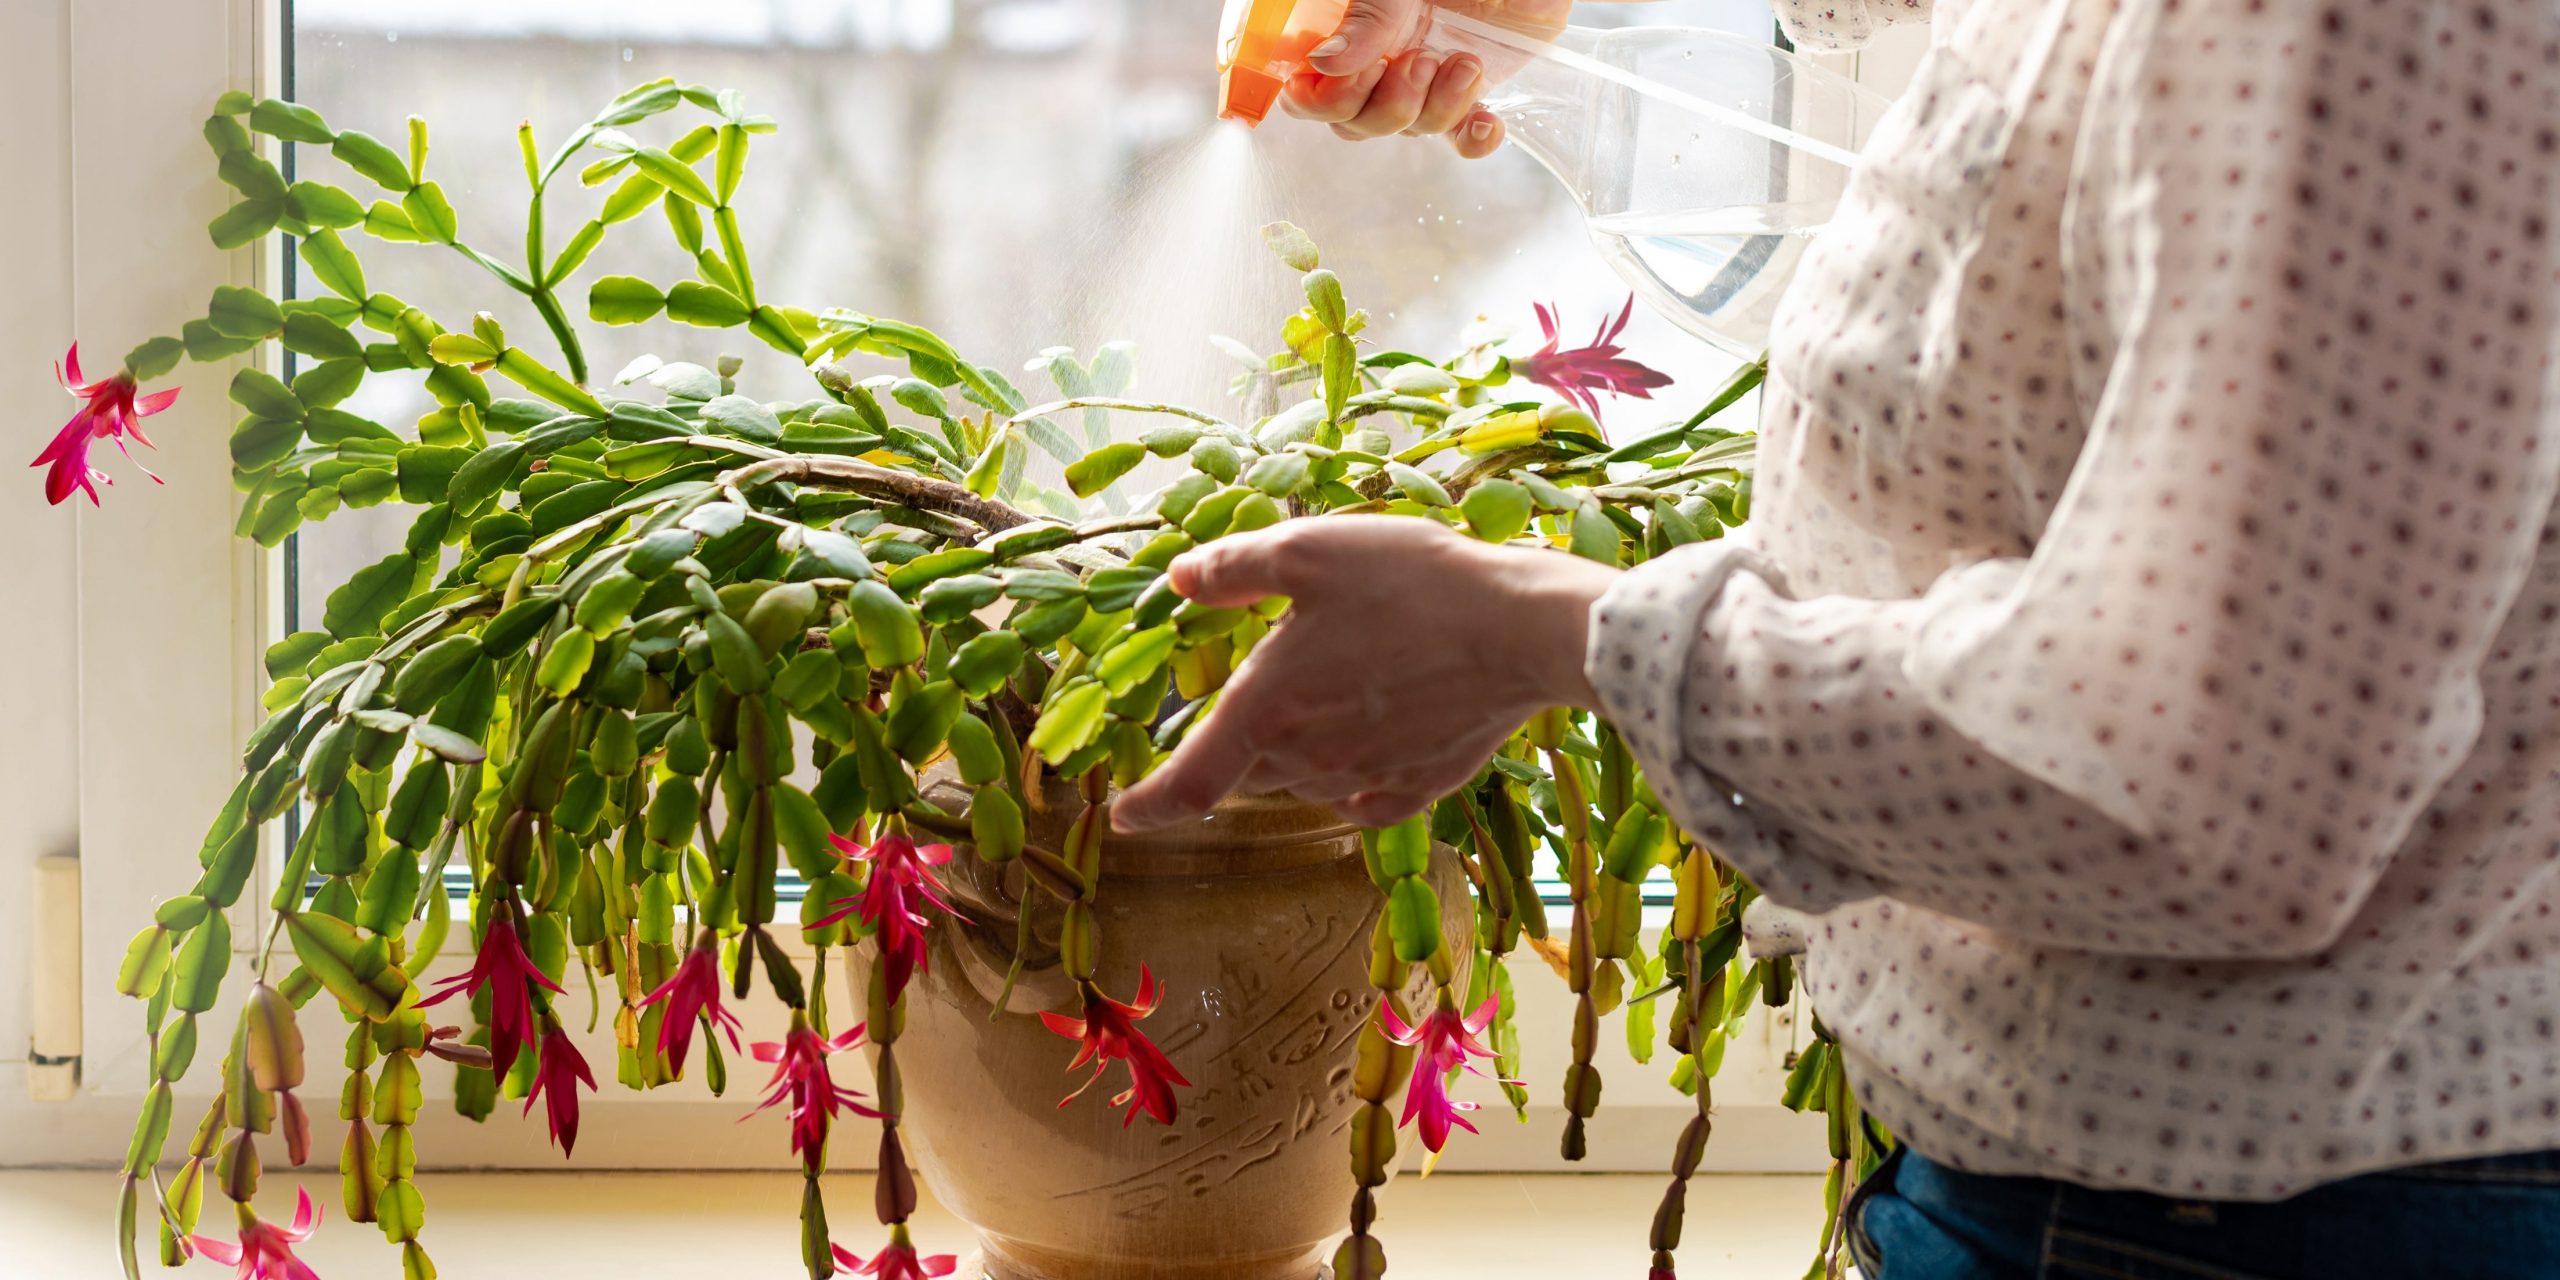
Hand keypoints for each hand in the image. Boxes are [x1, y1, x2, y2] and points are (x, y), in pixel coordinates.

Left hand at [1111, 517, 1618, 831]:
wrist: (1523, 631)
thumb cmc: (1414, 584)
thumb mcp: (1311, 549)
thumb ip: (1235, 568)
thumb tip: (1180, 580)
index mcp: (1267, 708)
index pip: (1187, 783)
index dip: (1146, 806)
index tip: (1121, 816)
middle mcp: (1308, 758)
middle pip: (1247, 775)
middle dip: (1236, 748)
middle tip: (1263, 694)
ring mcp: (1366, 778)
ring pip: (1303, 783)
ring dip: (1296, 754)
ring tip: (1330, 692)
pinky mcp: (1419, 786)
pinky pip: (1363, 799)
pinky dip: (1350, 780)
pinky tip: (1368, 745)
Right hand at [1281, 0, 1570, 156]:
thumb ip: (1368, 14)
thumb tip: (1325, 62)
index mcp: (1349, 32)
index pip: (1309, 92)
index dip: (1321, 101)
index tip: (1358, 76)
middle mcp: (1379, 60)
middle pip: (1355, 124)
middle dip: (1387, 104)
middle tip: (1419, 60)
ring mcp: (1424, 80)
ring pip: (1410, 129)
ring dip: (1437, 107)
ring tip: (1465, 62)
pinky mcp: (1469, 91)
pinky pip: (1462, 138)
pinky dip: (1474, 139)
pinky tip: (1488, 121)